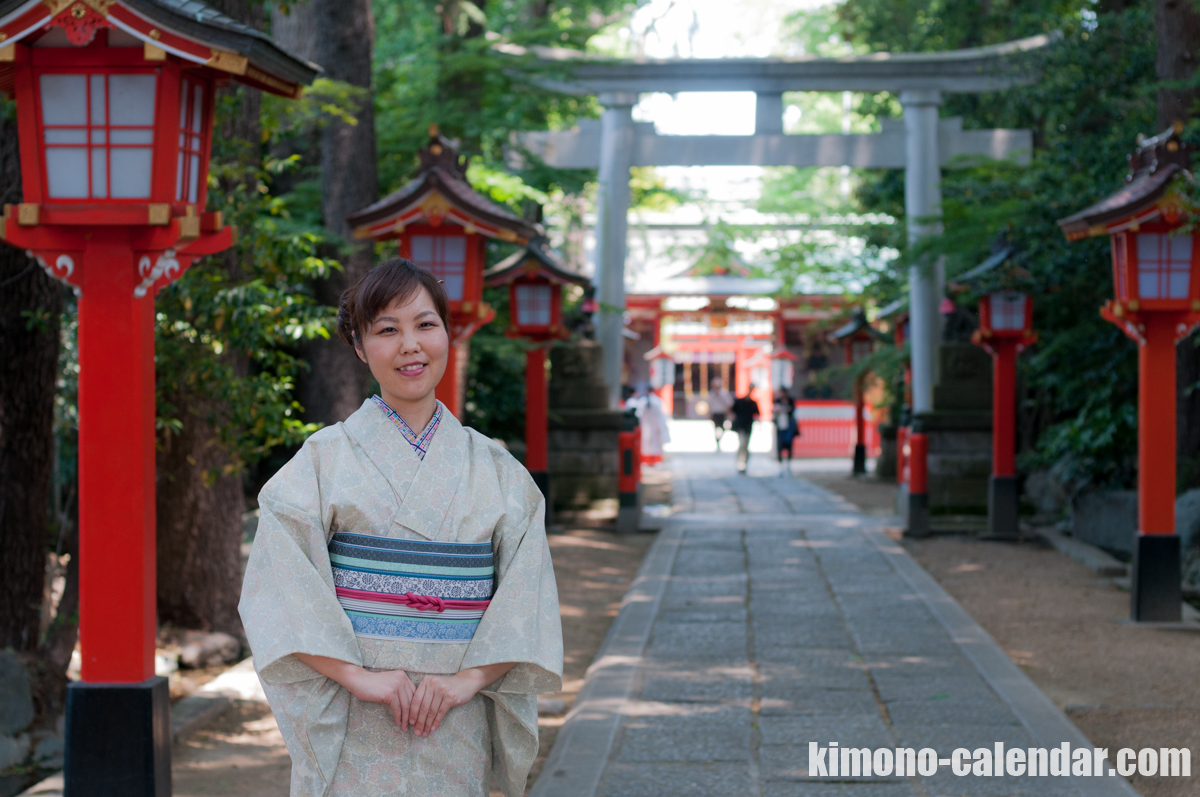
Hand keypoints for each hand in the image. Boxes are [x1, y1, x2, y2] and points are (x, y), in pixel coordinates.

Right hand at [293, 653, 415, 726]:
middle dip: (413, 714)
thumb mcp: (390, 684)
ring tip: (405, 727)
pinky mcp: (390, 693)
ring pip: (406, 705)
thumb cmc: (373, 685)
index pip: (415, 693)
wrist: (359, 680)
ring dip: (406, 718)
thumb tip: (409, 708)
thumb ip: (400, 691)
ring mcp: (397, 685)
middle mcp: (402, 679)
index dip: (416, 706)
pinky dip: (398, 717)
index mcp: (404, 676)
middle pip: (412, 700)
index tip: (416, 717)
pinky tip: (398, 723)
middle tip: (413, 725)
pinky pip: (397, 708)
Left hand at [408, 662, 515, 736]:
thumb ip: (424, 696)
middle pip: (423, 707)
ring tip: (424, 733)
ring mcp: (442, 690)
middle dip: (419, 722)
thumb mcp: (433, 686)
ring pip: (431, 711)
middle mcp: (433, 684)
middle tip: (417, 732)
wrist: (465, 682)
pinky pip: (440, 712)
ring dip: (427, 724)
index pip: (416, 700)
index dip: (412, 713)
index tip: (410, 723)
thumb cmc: (446, 687)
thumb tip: (413, 716)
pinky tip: (433, 728)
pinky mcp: (450, 697)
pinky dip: (436, 722)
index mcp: (426, 681)